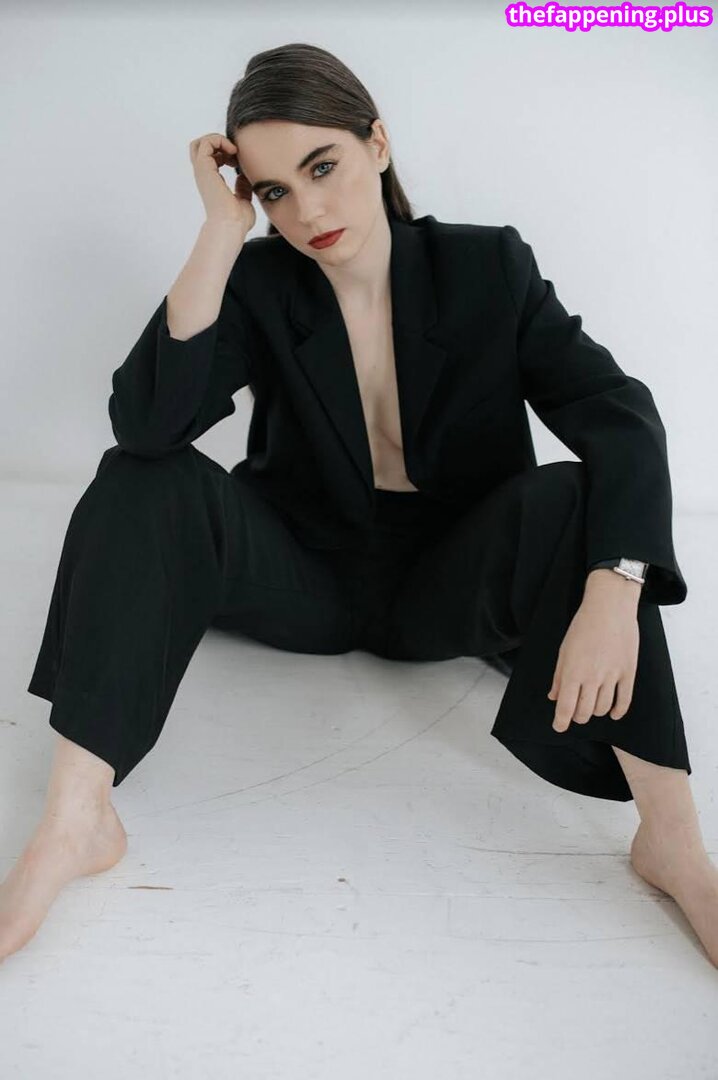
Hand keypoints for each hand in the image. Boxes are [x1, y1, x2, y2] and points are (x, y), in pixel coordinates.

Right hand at [189, 133, 255, 232]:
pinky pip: (206, 142)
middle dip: (216, 142)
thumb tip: (242, 176)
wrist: (231, 226)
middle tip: (232, 152)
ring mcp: (202, 171)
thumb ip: (242, 187)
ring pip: (200, 142)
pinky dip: (219, 140)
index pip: (211, 158)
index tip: (239, 162)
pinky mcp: (204, 168)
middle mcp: (204, 175)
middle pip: (199, 148)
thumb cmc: (238, 220)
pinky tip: (232, 151)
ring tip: (233, 151)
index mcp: (212, 182)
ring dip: (219, 140)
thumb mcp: (244, 200)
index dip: (225, 153)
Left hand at [547, 591, 639, 732]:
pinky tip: (612, 713)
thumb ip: (559, 676)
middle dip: (577, 717)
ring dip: (594, 712)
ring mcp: (612, 676)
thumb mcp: (564, 650)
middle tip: (575, 713)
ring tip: (591, 707)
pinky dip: (618, 711)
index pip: (566, 707)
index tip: (559, 727)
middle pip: (584, 712)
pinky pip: (624, 700)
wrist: (609, 607)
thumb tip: (554, 697)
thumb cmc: (583, 626)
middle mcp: (592, 677)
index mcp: (573, 671)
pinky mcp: (628, 672)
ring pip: (603, 708)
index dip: (561, 721)